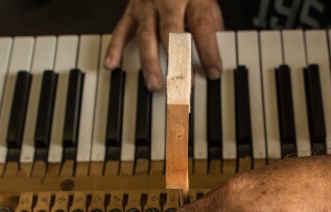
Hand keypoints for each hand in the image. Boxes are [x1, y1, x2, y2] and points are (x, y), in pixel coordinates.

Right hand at [105, 0, 223, 90]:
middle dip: (176, 60)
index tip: (213, 72)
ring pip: (146, 35)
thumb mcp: (206, 3)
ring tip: (154, 84)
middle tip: (181, 84)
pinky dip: (115, 48)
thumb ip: (212, 28)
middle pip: (171, 32)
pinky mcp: (131, 11)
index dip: (208, 51)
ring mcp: (147, 7)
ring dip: (149, 62)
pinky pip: (121, 30)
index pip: (202, 26)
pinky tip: (111, 64)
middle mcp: (168, 1)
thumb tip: (218, 57)